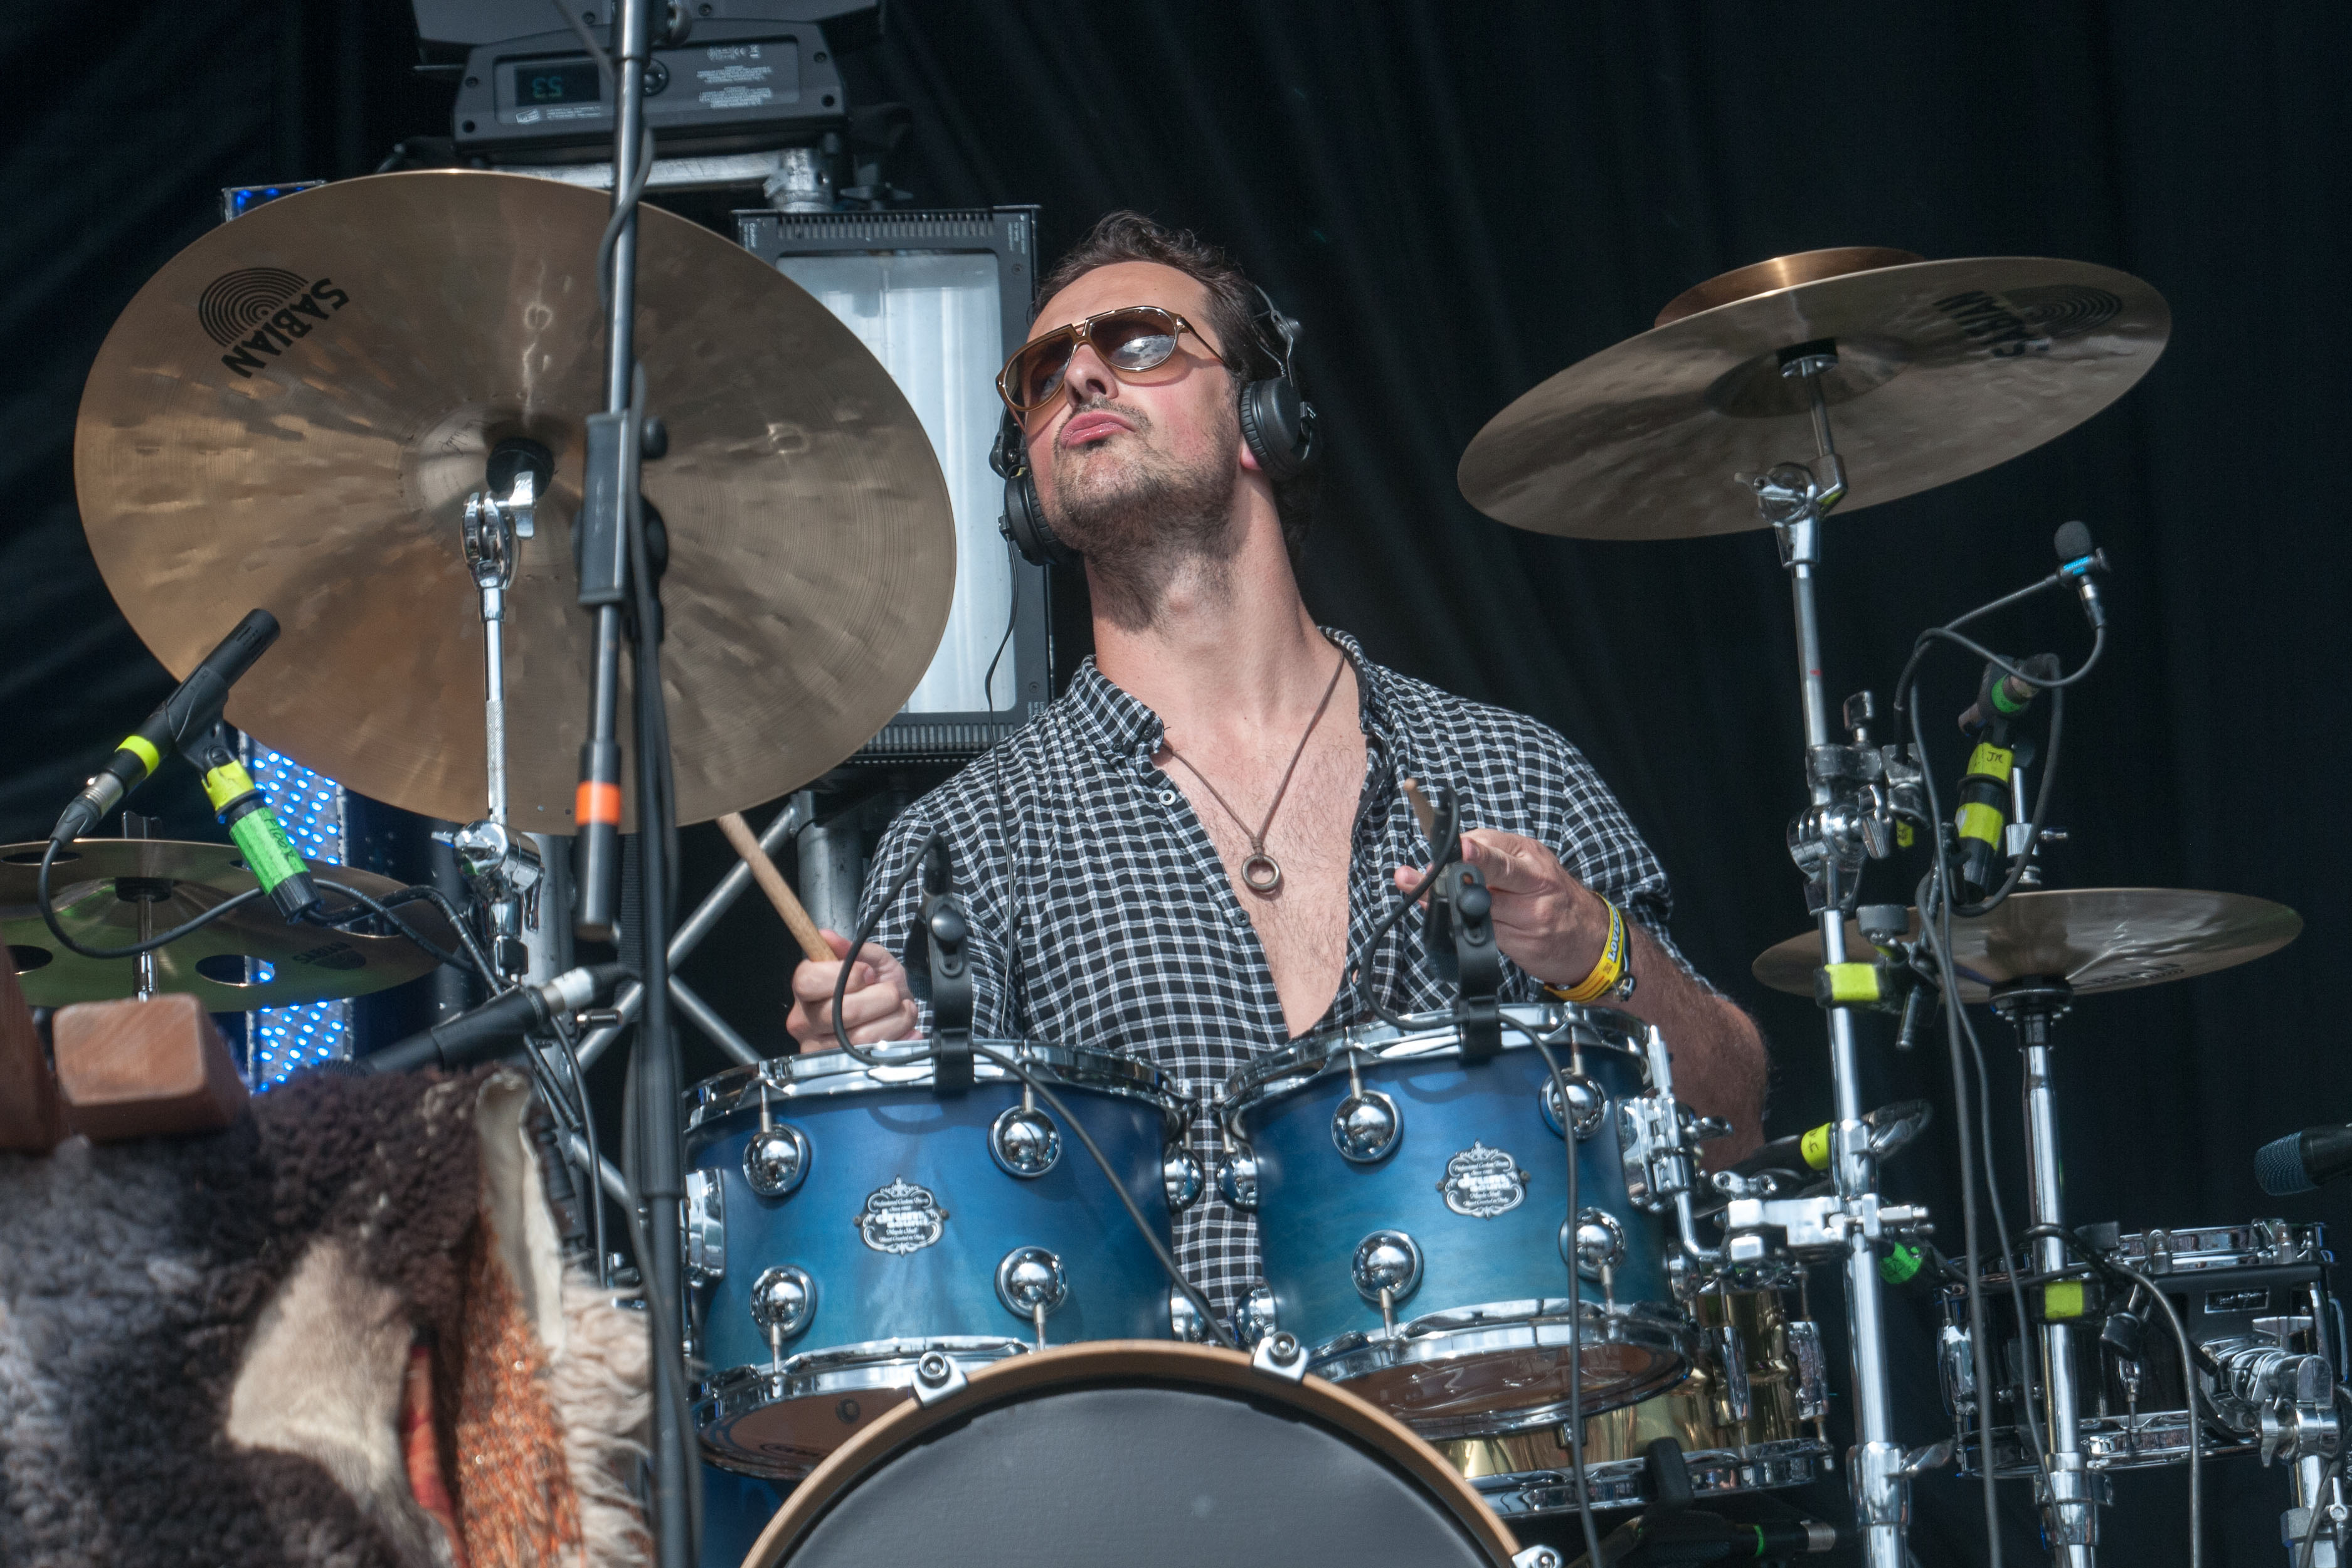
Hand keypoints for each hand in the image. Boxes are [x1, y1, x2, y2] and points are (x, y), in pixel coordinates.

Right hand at [785, 929, 918, 1047]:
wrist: (897, 1012)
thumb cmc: (878, 985)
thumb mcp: (872, 960)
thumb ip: (853, 949)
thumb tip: (825, 936)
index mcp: (804, 989)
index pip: (807, 981)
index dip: (846, 976)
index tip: (868, 973)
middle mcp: (804, 1021)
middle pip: (841, 1011)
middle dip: (880, 998)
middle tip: (891, 993)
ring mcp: (820, 1049)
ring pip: (861, 1037)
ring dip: (894, 1019)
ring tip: (901, 1010)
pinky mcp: (841, 1069)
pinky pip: (875, 1056)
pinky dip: (900, 1040)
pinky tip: (904, 1031)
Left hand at [1393, 828, 1609, 988]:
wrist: (1591, 938)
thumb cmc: (1551, 895)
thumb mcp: (1529, 866)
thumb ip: (1491, 858)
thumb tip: (1443, 860)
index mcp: (1531, 856)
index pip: (1495, 846)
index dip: (1466, 848)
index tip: (1451, 845)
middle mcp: (1535, 882)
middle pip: (1498, 870)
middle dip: (1469, 865)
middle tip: (1440, 867)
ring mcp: (1532, 915)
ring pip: (1482, 907)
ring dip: (1447, 902)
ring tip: (1422, 893)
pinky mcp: (1526, 944)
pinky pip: (1486, 934)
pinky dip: (1464, 927)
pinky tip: (1451, 921)